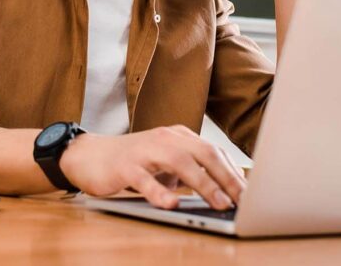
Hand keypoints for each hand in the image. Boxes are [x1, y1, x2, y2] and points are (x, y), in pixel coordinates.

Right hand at [58, 126, 245, 209]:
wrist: (89, 156)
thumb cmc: (133, 162)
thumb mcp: (165, 163)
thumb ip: (191, 171)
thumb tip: (225, 191)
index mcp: (178, 136)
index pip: (213, 151)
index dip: (234, 173)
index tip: (251, 195)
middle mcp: (164, 139)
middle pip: (203, 153)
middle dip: (227, 178)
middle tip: (244, 201)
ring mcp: (144, 151)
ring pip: (179, 163)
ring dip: (203, 184)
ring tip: (219, 203)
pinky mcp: (125, 166)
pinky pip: (145, 179)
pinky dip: (159, 192)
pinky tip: (172, 204)